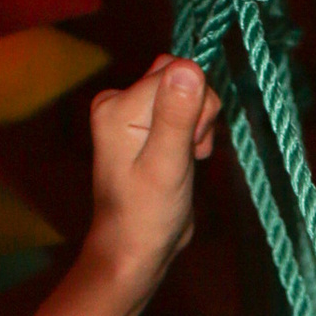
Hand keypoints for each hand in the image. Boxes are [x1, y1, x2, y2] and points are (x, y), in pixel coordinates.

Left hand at [87, 54, 220, 294]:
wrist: (135, 248)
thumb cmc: (147, 215)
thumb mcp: (166, 166)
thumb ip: (176, 116)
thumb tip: (189, 67)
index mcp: (117, 104)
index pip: (175, 73)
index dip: (196, 107)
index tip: (192, 145)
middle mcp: (119, 100)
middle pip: (179, 75)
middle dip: (198, 112)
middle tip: (189, 152)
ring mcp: (131, 112)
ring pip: (185, 91)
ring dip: (197, 124)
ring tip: (186, 159)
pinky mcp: (146, 124)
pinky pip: (182, 107)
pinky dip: (193, 131)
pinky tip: (185, 158)